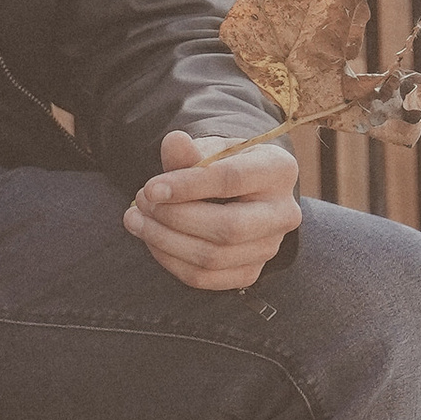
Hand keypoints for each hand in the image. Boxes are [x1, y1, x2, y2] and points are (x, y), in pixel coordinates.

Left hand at [124, 129, 300, 291]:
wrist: (242, 191)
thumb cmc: (223, 164)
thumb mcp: (209, 150)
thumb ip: (190, 152)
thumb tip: (173, 141)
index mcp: (279, 170)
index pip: (232, 180)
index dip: (188, 186)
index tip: (150, 188)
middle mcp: (284, 213)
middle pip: (228, 228)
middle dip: (175, 218)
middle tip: (141, 202)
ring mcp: (269, 248)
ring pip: (213, 257)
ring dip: (164, 240)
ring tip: (137, 219)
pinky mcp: (250, 273)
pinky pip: (205, 277)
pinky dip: (170, 261)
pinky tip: (152, 239)